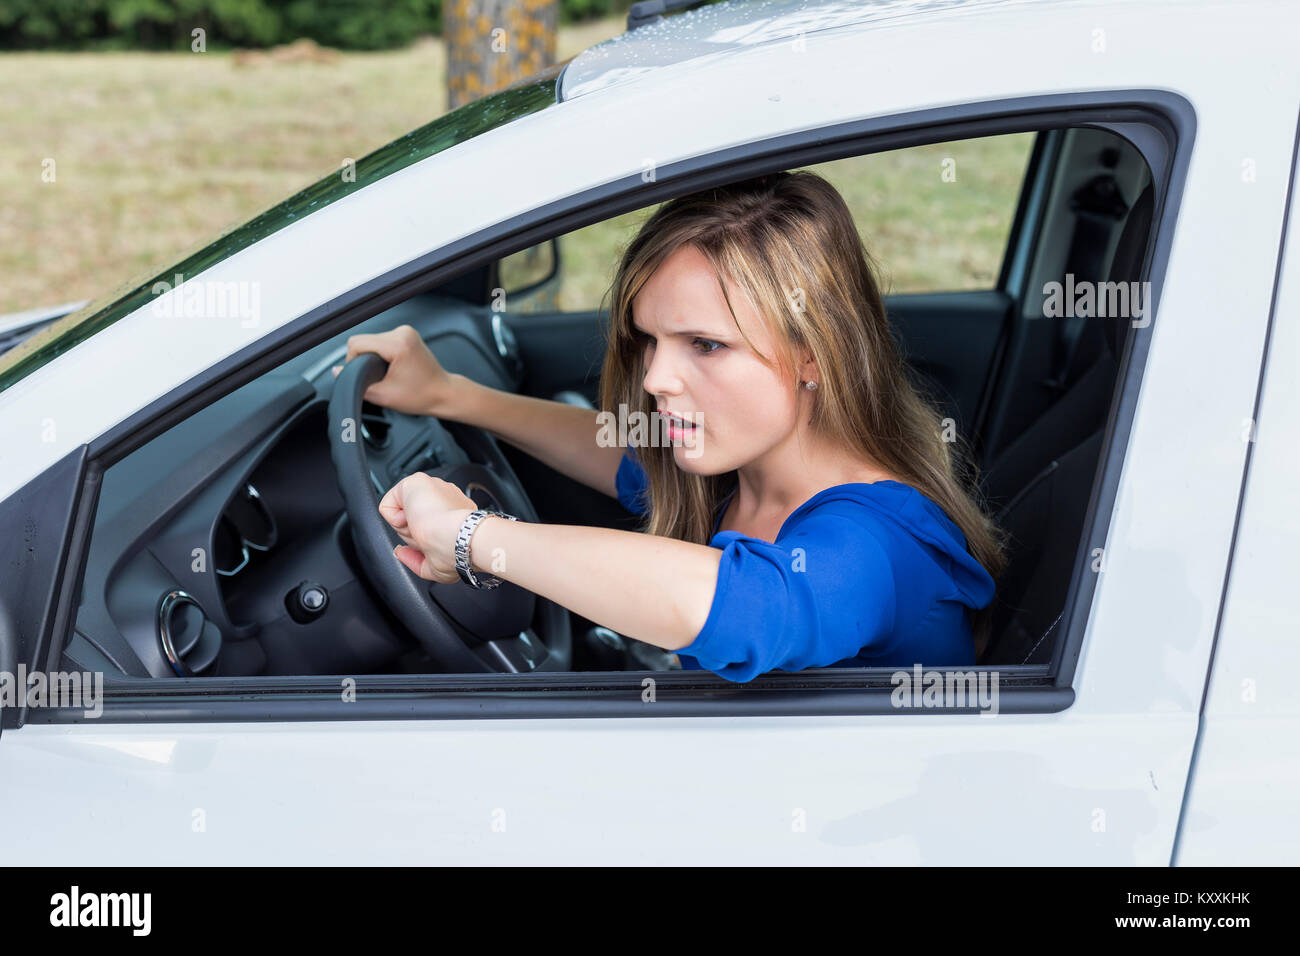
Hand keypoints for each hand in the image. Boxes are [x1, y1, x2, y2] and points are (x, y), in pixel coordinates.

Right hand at [332, 324, 463, 417]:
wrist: (444, 393)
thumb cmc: (422, 396)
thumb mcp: (383, 395)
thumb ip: (356, 384)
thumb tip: (337, 372)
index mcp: (398, 343)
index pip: (357, 343)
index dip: (352, 361)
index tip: (362, 376)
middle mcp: (402, 332)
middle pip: (363, 340)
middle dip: (364, 360)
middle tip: (377, 378)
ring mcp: (406, 331)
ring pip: (372, 340)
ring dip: (373, 357)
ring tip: (386, 374)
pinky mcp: (407, 335)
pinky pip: (382, 341)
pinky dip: (381, 354)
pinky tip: (391, 367)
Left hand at [378, 473, 475, 582]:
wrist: (458, 538)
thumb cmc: (455, 552)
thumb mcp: (435, 567)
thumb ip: (417, 561)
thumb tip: (400, 552)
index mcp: (454, 514)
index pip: (429, 524)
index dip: (424, 540)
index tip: (434, 546)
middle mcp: (444, 498)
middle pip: (413, 520)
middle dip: (414, 535)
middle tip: (428, 538)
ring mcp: (432, 488)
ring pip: (402, 514)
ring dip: (407, 529)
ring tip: (423, 530)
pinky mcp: (414, 482)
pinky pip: (388, 506)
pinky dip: (393, 519)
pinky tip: (411, 520)